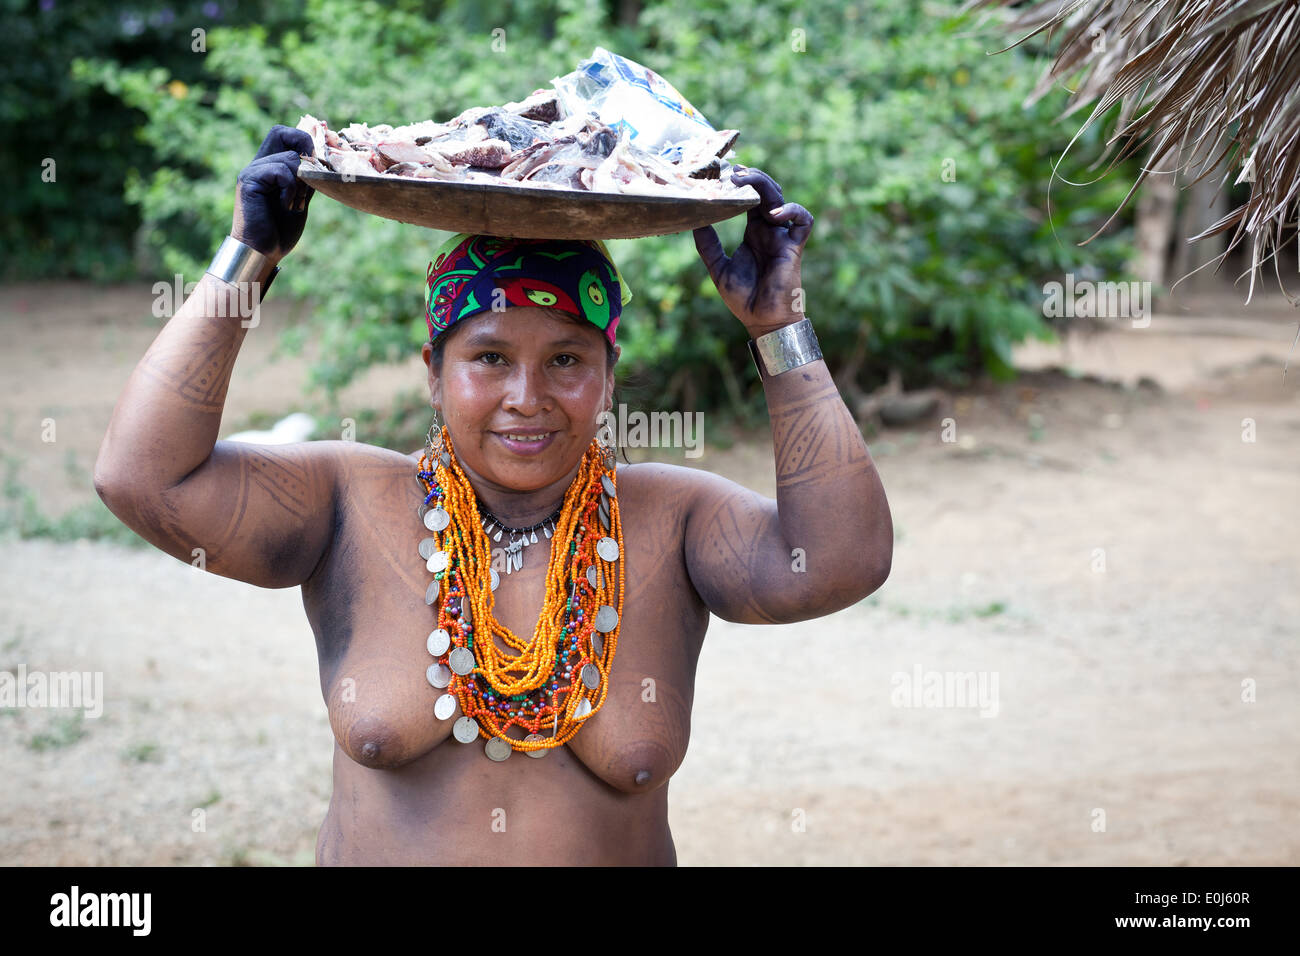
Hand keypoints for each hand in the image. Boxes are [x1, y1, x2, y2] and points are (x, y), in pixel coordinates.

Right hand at [231, 125, 315, 262]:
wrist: (263, 252)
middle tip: (310, 175)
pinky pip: (280, 171)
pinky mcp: (248, 181)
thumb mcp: (300, 200)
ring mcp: (251, 171)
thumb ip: (306, 180)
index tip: (317, 161)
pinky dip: (290, 189)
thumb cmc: (279, 231)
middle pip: (279, 132)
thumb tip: (321, 162)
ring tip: (294, 204)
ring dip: (301, 182)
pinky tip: (285, 206)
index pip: (284, 134)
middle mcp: (258, 165)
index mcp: (269, 167)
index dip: (303, 139)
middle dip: (303, 149)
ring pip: (288, 157)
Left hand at [693, 166, 813, 336]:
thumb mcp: (719, 268)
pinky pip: (803, 221)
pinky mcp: (794, 248)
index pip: (750, 199)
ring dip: (766, 186)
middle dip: (752, 178)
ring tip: (747, 181)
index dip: (741, 184)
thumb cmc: (744, 299)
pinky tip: (772, 214)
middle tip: (733, 172)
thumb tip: (695, 220)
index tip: (723, 173)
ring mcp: (782, 237)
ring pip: (781, 199)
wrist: (762, 322)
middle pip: (766, 192)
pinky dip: (792, 211)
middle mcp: (769, 230)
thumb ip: (708, 244)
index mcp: (753, 232)